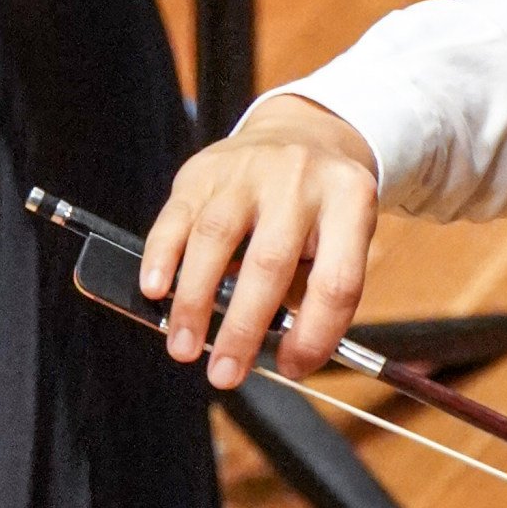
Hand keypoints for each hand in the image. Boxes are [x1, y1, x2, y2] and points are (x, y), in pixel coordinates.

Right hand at [141, 93, 381, 390]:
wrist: (301, 134)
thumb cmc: (322, 209)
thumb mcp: (342, 240)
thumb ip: (315, 291)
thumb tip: (275, 355)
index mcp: (351, 202)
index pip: (336, 282)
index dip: (314, 335)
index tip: (290, 368)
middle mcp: (299, 180)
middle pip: (269, 263)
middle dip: (242, 328)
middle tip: (224, 374)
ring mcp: (248, 170)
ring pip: (215, 239)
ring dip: (194, 302)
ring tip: (185, 346)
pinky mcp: (203, 170)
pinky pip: (176, 216)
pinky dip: (162, 256)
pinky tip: (155, 290)